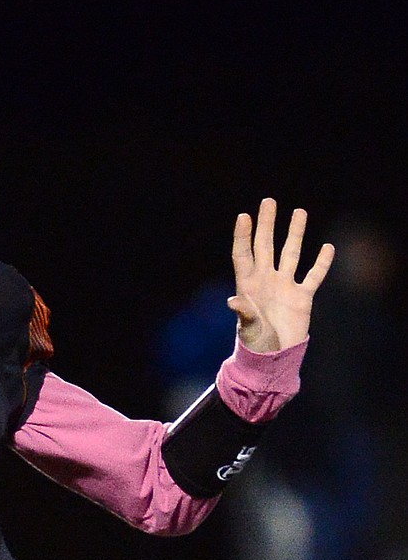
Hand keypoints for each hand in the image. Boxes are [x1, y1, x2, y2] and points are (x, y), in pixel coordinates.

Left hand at [228, 198, 334, 352]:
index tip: (244, 216)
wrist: (274, 357)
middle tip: (269, 202)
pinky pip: (313, 276)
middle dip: (267, 224)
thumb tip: (233, 301)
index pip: (244, 254)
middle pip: (266, 246)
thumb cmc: (255, 344)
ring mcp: (285, 286)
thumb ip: (244, 313)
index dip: (243, 235)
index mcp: (247, 285)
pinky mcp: (302, 297)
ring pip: (291, 253)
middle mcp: (266, 280)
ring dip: (295, 234)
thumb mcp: (248, 328)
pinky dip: (321, 263)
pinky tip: (326, 247)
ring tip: (299, 212)